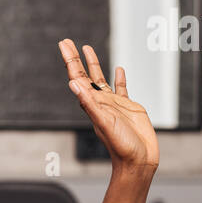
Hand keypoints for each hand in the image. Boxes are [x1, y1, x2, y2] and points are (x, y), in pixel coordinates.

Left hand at [58, 38, 158, 171]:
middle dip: (76, 58)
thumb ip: (89, 103)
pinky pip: (121, 89)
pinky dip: (119, 79)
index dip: (70, 60)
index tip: (64, 44)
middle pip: (85, 74)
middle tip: (67, 42)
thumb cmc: (120, 146)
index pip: (77, 77)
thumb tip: (73, 84)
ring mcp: (113, 103)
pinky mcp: (128, 107)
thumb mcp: (103, 122)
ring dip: (93, 65)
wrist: (138, 160)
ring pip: (101, 79)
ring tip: (87, 49)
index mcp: (91, 103)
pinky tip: (119, 69)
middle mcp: (100, 101)